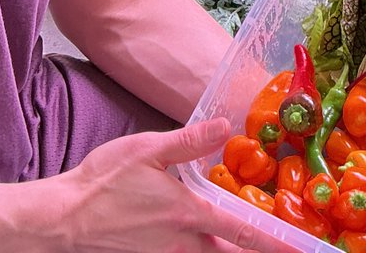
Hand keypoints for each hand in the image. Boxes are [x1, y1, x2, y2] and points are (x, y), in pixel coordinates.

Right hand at [41, 118, 301, 252]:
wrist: (61, 220)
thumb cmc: (102, 182)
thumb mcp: (147, 149)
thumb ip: (189, 141)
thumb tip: (225, 125)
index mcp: (188, 215)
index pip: (245, 233)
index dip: (277, 242)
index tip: (304, 248)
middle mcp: (183, 245)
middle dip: (255, 251)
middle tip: (282, 245)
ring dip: (228, 250)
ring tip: (247, 241)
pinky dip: (202, 250)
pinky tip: (202, 239)